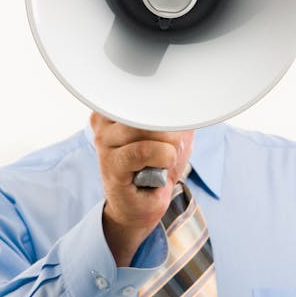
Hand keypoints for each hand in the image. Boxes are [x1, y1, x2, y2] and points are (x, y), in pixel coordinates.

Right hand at [90, 112, 193, 266]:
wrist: (143, 203)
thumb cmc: (155, 166)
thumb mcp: (171, 132)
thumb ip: (175, 112)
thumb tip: (190, 99)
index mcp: (115, 108)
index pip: (145, 93)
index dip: (165, 108)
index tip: (172, 121)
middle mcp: (104, 122)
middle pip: (148, 110)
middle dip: (170, 131)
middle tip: (170, 148)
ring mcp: (104, 144)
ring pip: (148, 130)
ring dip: (169, 148)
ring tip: (163, 160)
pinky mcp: (112, 165)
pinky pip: (143, 151)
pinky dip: (162, 158)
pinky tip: (159, 170)